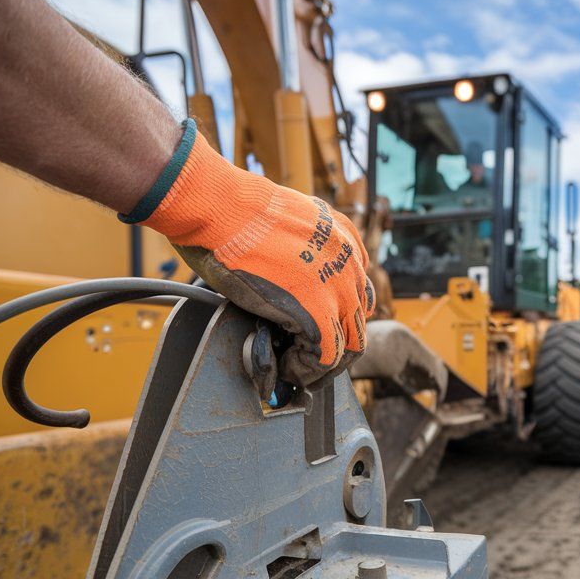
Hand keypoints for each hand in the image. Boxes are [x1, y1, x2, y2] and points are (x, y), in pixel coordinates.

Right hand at [123, 121, 374, 386]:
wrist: (222, 207)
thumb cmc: (235, 211)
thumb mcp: (285, 225)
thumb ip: (298, 254)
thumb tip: (284, 282)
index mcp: (345, 239)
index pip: (356, 293)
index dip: (335, 319)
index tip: (312, 334)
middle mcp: (351, 263)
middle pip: (357, 321)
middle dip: (334, 347)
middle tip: (308, 362)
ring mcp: (339, 287)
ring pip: (348, 344)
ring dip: (322, 364)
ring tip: (296, 371)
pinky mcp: (319, 310)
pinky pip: (326, 356)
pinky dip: (307, 370)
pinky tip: (287, 371)